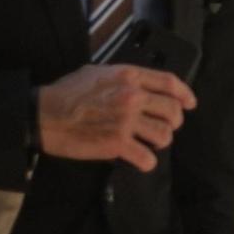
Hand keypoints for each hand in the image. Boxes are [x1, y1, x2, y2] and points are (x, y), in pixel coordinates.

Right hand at [36, 64, 197, 172]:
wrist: (43, 114)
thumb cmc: (67, 92)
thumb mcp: (98, 72)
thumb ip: (124, 77)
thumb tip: (140, 84)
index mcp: (130, 76)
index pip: (170, 83)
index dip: (185, 94)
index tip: (190, 104)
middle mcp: (133, 97)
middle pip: (173, 111)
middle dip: (174, 121)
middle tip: (164, 127)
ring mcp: (126, 121)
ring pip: (164, 135)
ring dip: (160, 141)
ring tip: (150, 142)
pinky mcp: (116, 144)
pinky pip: (146, 157)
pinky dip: (147, 162)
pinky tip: (141, 160)